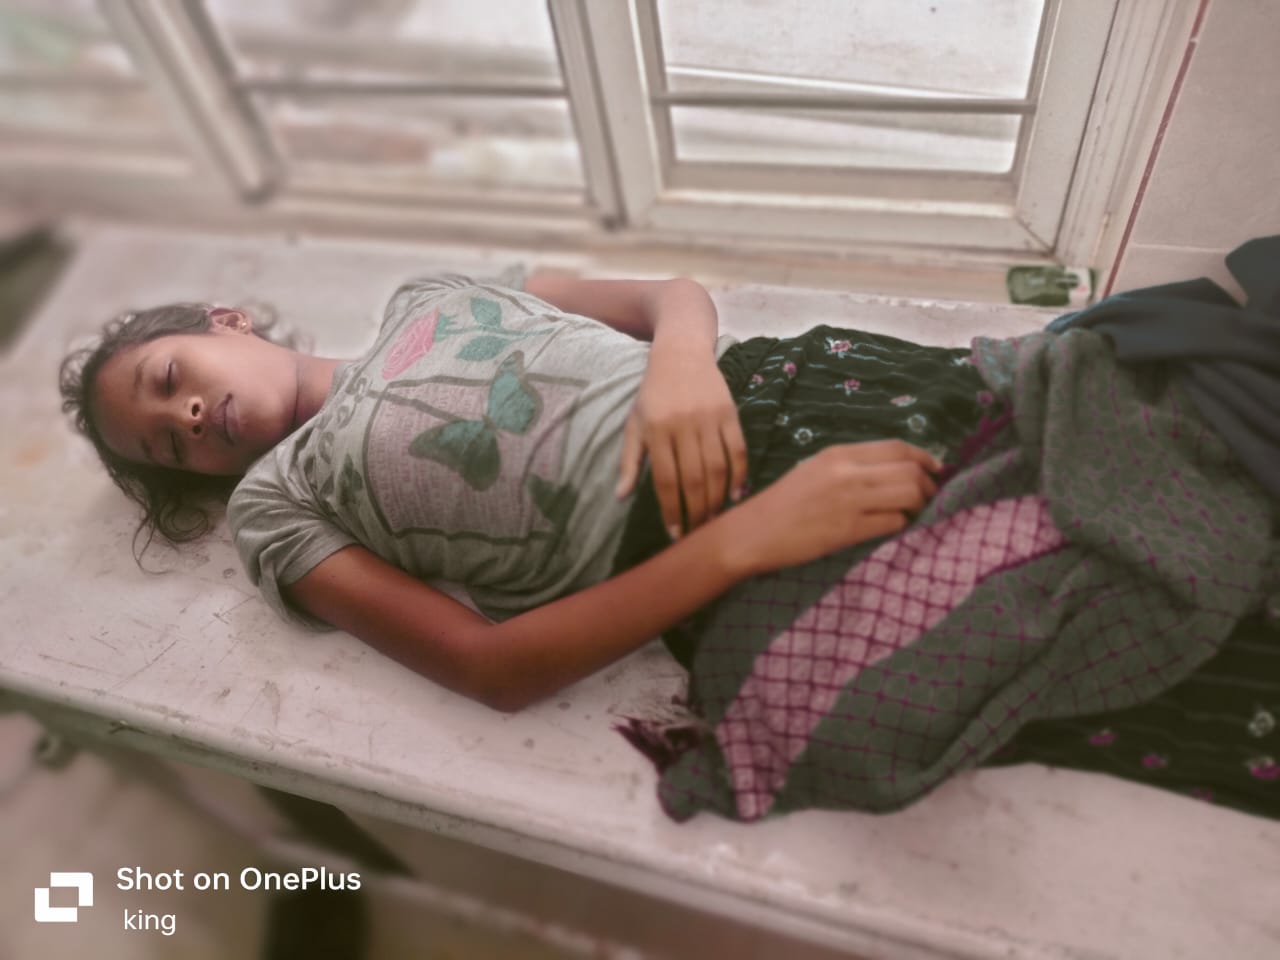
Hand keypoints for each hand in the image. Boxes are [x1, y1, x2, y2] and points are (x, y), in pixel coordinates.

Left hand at [616, 349, 747, 537]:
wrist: (681, 354)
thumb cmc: (653, 393)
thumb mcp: (634, 424)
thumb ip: (629, 461)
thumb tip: (620, 497)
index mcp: (656, 431)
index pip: (665, 480)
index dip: (671, 510)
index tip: (674, 533)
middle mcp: (683, 426)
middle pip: (693, 479)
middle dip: (696, 511)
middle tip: (697, 532)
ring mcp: (709, 419)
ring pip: (717, 469)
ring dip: (717, 499)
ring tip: (714, 519)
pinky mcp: (729, 413)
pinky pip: (737, 450)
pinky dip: (739, 475)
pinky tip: (735, 495)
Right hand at [723, 440, 942, 575]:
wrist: (753, 532)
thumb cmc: (783, 503)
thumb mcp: (814, 470)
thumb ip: (850, 467)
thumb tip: (891, 470)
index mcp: (838, 454)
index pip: (897, 447)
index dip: (924, 457)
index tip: (935, 469)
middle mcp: (847, 472)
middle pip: (909, 469)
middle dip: (927, 484)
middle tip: (927, 497)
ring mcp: (849, 501)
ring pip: (907, 494)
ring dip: (919, 505)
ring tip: (914, 513)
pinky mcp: (848, 529)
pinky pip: (893, 522)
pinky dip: (902, 525)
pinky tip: (894, 528)